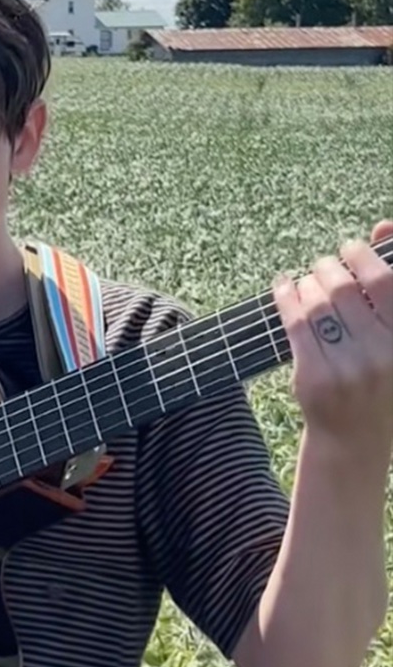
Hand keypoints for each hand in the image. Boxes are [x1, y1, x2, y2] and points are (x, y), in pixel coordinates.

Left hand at [273, 221, 392, 453]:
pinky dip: (285, 296)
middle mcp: (384, 353)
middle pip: (346, 289)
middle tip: (325, 264)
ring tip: (309, 279)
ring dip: (308, 281)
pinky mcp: (315, 376)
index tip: (353, 247)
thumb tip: (382, 226)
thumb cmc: (381, 379)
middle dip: (330, 266)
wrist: (355, 439)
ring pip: (317, 303)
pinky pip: (294, 323)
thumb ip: (392, 288)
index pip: (387, 283)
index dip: (366, 255)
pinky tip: (284, 286)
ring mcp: (349, 367)